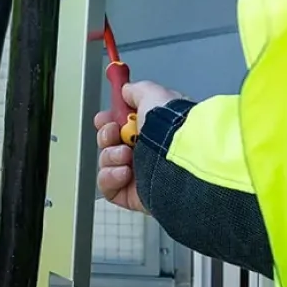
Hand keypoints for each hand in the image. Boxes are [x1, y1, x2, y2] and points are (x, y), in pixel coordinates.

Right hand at [93, 81, 181, 212]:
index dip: (107, 121)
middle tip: (115, 132)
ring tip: (126, 154)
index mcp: (150, 129)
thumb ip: (136, 91)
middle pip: (109, 143)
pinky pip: (107, 186)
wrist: (180, 158)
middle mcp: (145, 151)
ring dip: (110, 156)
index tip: (106, 118)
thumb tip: (126, 90)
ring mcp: (139, 174)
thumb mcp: (152, 95)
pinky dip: (110, 177)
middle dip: (106, 136)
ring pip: (106, 163)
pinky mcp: (134, 195)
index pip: (119, 125)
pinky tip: (125, 171)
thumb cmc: (172, 128)